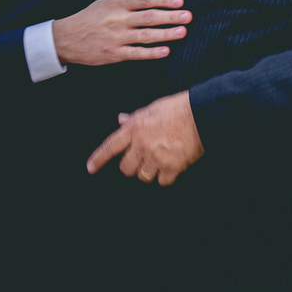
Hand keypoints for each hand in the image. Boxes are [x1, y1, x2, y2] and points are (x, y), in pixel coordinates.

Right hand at [53, 0, 189, 65]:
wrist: (66, 38)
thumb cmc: (88, 18)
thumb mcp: (107, 2)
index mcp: (116, 4)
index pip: (144, 0)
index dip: (163, 0)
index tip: (179, 1)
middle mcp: (117, 19)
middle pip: (148, 17)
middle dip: (170, 16)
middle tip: (188, 16)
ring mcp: (116, 37)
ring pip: (145, 35)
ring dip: (165, 34)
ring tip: (182, 32)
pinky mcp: (114, 53)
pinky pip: (136, 53)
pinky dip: (151, 53)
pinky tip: (166, 51)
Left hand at [85, 90, 203, 185]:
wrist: (201, 115)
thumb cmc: (176, 109)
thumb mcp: (150, 109)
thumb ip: (133, 119)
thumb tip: (120, 120)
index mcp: (134, 128)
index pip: (110, 146)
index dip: (98, 158)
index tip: (90, 168)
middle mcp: (141, 144)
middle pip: (126, 168)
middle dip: (132, 166)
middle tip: (143, 158)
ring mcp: (155, 157)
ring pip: (143, 176)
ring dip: (150, 171)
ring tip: (160, 159)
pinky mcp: (171, 168)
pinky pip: (162, 181)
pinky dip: (166, 176)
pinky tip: (172, 165)